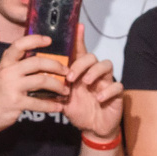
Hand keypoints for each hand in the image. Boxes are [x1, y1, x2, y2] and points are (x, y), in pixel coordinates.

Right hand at [0, 34, 69, 134]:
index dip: (35, 40)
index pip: (20, 45)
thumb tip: (39, 60)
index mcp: (6, 63)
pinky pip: (39, 103)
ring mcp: (12, 87)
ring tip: (65, 90)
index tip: (49, 40)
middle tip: (66, 71)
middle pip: (37, 62)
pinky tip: (58, 106)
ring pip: (42, 81)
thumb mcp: (3, 75)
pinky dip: (51, 105)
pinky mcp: (16, 103)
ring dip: (58, 86)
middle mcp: (8, 72)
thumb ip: (17, 67)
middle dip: (56, 66)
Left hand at [60, 24, 125, 140]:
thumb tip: (38, 81)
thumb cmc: (78, 110)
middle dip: (81, 64)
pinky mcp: (116, 94)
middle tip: (70, 77)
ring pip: (106, 65)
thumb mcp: (63, 100)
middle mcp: (94, 74)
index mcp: (81, 72)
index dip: (79, 39)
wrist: (92, 128)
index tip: (77, 27)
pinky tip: (99, 98)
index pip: (80, 52)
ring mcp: (106, 82)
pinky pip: (117, 86)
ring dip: (94, 72)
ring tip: (86, 83)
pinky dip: (108, 91)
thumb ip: (54, 90)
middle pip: (92, 57)